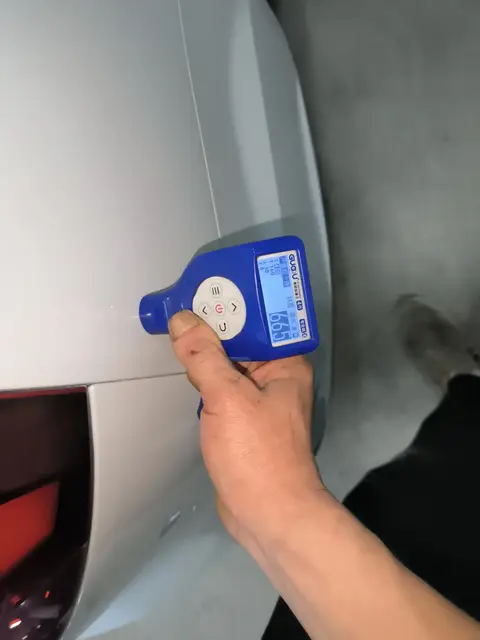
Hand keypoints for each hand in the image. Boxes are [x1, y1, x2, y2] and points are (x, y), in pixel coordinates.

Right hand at [169, 310, 323, 547]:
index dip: (231, 304)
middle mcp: (277, 379)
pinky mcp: (244, 422)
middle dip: (212, 327)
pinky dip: (205, 379)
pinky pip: (223, 389)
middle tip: (179, 307)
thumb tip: (182, 319)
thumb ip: (204, 356)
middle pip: (241, 341)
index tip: (200, 290)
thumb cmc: (258, 454)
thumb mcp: (227, 397)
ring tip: (176, 330)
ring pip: (229, 366)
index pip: (260, 321)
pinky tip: (186, 368)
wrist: (268, 515)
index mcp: (286, 364)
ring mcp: (260, 402)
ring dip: (206, 354)